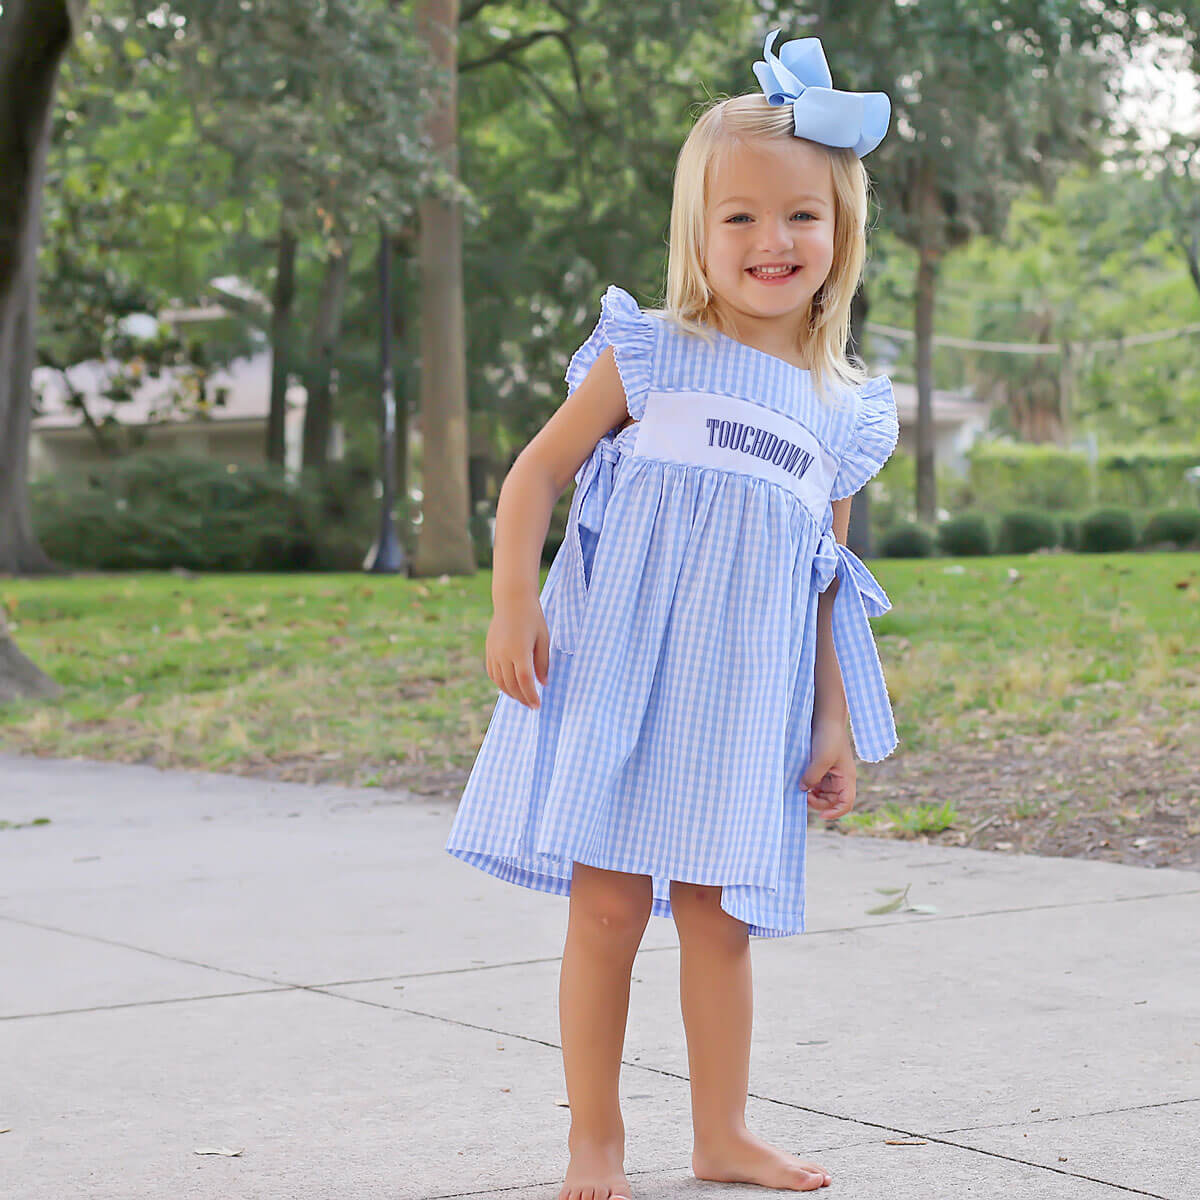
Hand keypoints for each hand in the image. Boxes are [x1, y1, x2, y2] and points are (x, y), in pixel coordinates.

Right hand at [485, 594, 549, 709]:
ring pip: (500, 682)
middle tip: (532, 705)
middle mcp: (504, 654)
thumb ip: (543, 663)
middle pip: (512, 685)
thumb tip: (543, 683)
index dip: (531, 696)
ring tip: (522, 698)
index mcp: (520, 651)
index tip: (538, 706)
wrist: (512, 600)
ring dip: (511, 693)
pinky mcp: (489, 651)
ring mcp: (494, 653)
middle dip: (523, 698)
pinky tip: (510, 687)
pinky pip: (493, 673)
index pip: (525, 681)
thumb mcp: (543, 639)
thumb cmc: (533, 618)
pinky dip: (501, 684)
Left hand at [801, 719, 855, 820]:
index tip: (821, 815)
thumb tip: (803, 790)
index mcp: (847, 778)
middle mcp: (840, 778)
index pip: (846, 803)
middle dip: (819, 802)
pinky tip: (800, 780)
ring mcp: (831, 773)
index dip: (835, 812)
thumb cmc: (828, 737)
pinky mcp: (821, 767)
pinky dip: (809, 785)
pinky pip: (816, 783)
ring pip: (822, 793)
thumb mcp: (821, 758)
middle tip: (804, 795)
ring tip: (801, 787)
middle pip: (832, 801)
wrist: (825, 718)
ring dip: (812, 794)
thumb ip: (813, 776)